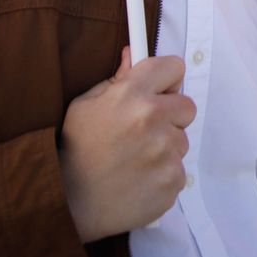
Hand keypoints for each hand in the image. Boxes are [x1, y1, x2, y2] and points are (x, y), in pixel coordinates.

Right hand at [59, 47, 195, 241]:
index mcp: (132, 94)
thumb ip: (116, 79)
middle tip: (144, 130)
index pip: (174, 67)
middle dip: (170, 115)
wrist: (70, 204)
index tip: (159, 90)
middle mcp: (152, 118)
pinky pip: (179, 168)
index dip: (166, 79)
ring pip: (182, 140)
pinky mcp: (172, 179)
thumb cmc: (76, 151)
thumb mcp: (85, 106)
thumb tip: (133, 53)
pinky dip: (163, 173)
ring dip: (165, 147)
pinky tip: (138, 178)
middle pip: (187, 105)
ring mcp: (165, 151)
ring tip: (135, 159)